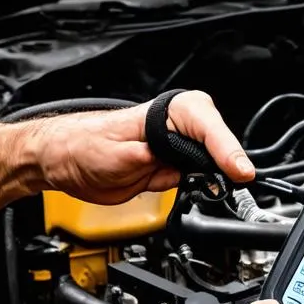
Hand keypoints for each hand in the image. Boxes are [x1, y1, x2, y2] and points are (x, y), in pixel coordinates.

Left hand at [32, 91, 254, 204]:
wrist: (64, 161)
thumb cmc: (82, 146)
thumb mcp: (120, 156)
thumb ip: (156, 160)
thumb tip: (184, 168)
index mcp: (166, 112)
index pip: (207, 127)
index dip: (226, 149)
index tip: (239, 171)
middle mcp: (176, 127)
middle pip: (218, 143)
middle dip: (230, 162)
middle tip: (239, 184)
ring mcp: (176, 149)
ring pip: (213, 162)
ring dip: (221, 176)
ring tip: (227, 189)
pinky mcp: (172, 169)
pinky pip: (199, 178)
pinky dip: (207, 187)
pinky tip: (208, 191)